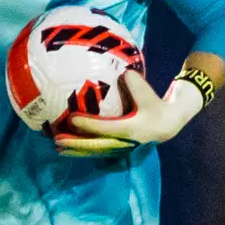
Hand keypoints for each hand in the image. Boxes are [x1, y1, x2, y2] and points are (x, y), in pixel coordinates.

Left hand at [53, 70, 203, 156]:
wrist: (167, 125)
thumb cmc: (155, 106)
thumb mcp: (149, 94)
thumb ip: (136, 84)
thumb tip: (123, 72)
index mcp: (131, 129)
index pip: (106, 128)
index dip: (89, 125)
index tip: (72, 119)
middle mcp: (124, 142)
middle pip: (96, 145)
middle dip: (76, 144)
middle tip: (57, 140)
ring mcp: (120, 149)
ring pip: (95, 152)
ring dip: (76, 150)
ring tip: (57, 148)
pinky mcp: (117, 150)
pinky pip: (98, 151)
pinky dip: (83, 151)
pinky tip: (68, 149)